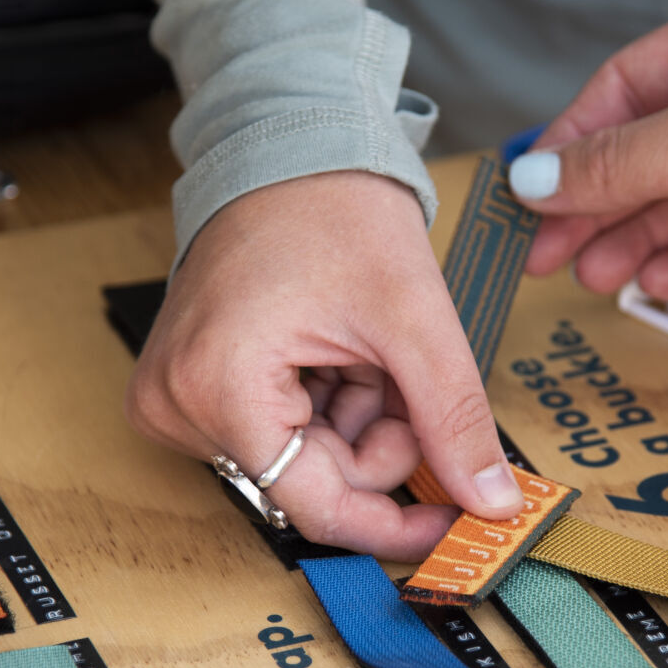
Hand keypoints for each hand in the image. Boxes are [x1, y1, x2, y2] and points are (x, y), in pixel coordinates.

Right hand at [125, 171, 523, 559]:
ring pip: (303, 460)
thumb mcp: (412, 319)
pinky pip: (279, 432)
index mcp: (216, 390)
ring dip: (355, 418)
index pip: (315, 506)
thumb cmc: (332, 207)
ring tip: (362, 346)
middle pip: (312, 481)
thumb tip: (492, 503)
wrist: (287, 144)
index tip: (452, 523)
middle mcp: (177, 406)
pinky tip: (334, 350)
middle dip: (377, 438)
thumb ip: (453, 418)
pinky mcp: (187, 389)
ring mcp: (174, 398)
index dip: (394, 523)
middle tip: (398, 371)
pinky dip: (327, 404)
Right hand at [513, 0, 667, 304]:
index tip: (530, 189)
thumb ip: (615, 164)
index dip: (574, 142)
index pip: (627, 90)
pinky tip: (651, 283)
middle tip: (545, 251)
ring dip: (633, 242)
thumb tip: (533, 180)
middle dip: (596, 205)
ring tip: (592, 277)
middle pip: (649, 158)